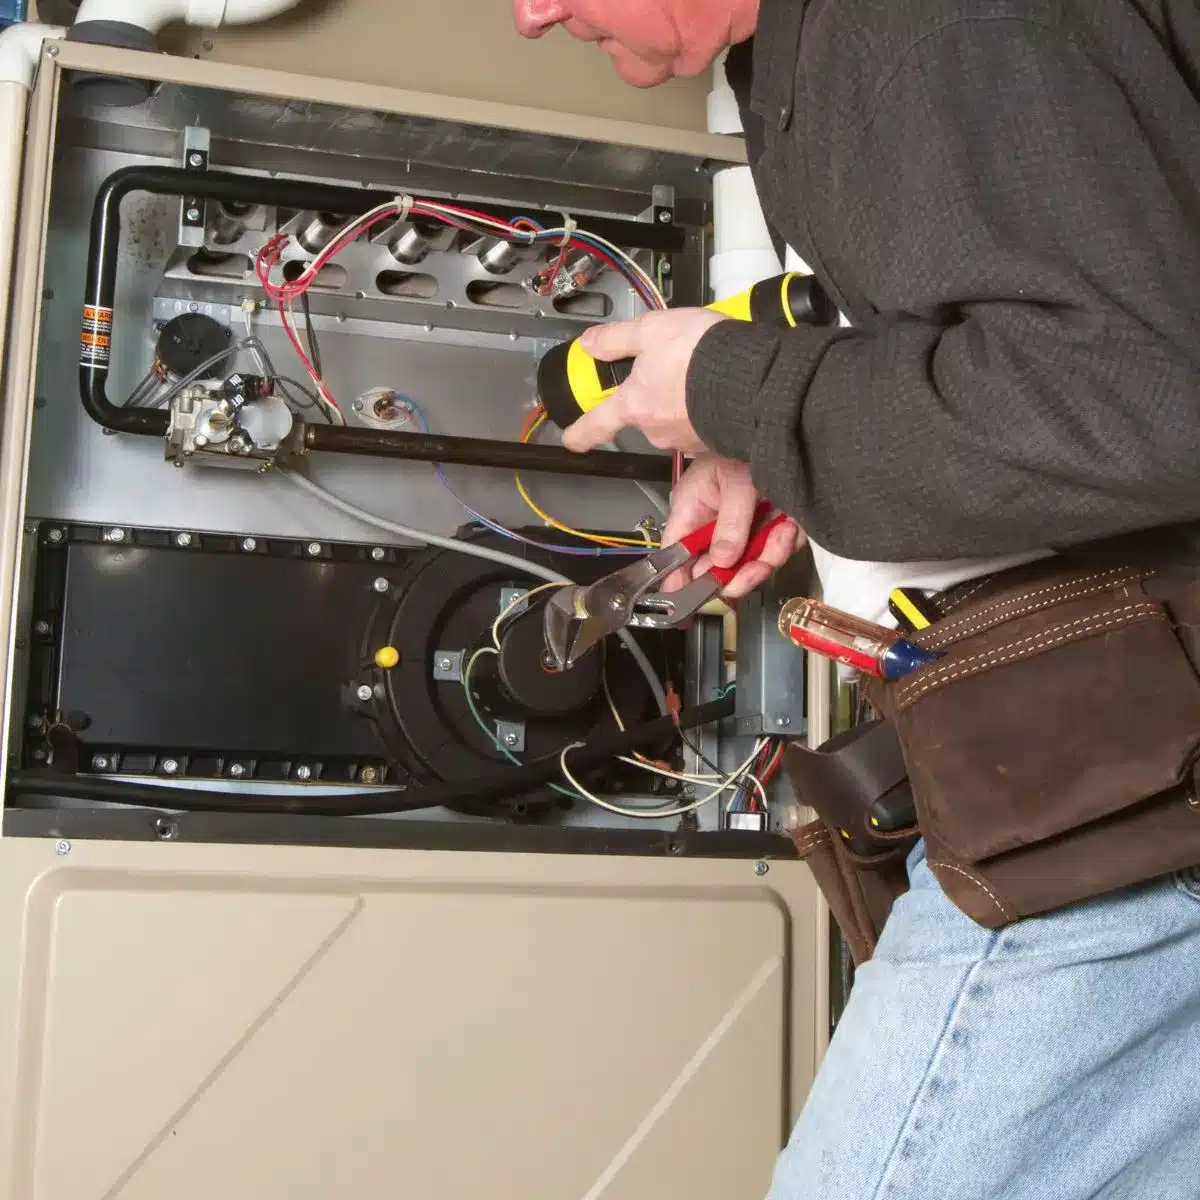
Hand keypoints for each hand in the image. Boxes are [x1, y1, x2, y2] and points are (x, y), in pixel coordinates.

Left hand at [561, 308, 728, 454]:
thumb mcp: (651, 330)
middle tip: (670, 365)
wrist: (753, 379)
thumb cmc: (702, 356)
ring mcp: (685, 438)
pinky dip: (702, 407)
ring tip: (698, 371)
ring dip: (680, 398)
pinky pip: (699, 423)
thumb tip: (590, 344)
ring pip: (672, 417)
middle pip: (641, 413)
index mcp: (634, 405)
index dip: (579, 433)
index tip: (570, 439)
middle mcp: (655, 429)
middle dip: (651, 392)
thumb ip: (616, 339)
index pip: (596, 425)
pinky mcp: (712, 441)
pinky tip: (715, 386)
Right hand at [663, 456, 804, 599]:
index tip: (693, 598)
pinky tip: (790, 525)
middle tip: (758, 568)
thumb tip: (722, 562)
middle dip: (742, 571)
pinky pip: (774, 550)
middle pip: (718, 567)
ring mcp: (740, 526)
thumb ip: (731, 524)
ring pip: (750, 563)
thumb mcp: (737, 483)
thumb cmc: (746, 442)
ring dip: (770, 555)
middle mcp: (713, 523)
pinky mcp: (765, 526)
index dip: (681, 579)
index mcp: (692, 508)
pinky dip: (786, 543)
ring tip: (783, 532)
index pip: (676, 553)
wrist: (781, 429)